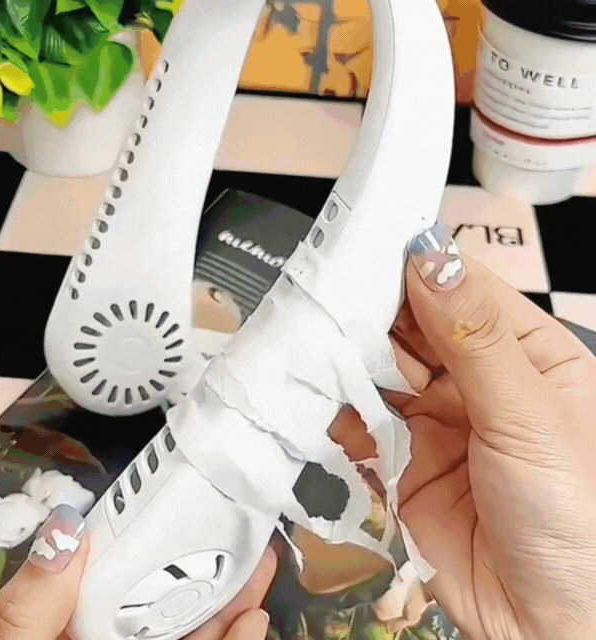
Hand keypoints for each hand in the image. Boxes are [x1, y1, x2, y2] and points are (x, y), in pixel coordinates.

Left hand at [0, 505, 276, 639]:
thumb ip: (33, 607)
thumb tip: (65, 530)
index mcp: (82, 629)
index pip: (116, 575)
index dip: (149, 540)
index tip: (178, 511)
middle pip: (169, 599)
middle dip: (208, 561)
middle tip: (238, 528)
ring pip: (201, 630)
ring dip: (235, 596)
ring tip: (258, 563)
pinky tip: (253, 620)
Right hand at [332, 222, 595, 639]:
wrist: (548, 628)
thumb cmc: (579, 521)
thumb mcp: (532, 418)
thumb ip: (476, 339)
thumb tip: (431, 264)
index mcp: (524, 354)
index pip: (461, 290)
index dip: (417, 267)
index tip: (368, 246)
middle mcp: (475, 380)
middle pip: (412, 326)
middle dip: (372, 313)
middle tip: (328, 297)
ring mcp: (433, 419)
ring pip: (379, 370)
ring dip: (349, 359)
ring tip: (316, 343)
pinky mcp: (399, 460)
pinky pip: (360, 421)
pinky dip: (339, 411)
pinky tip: (325, 400)